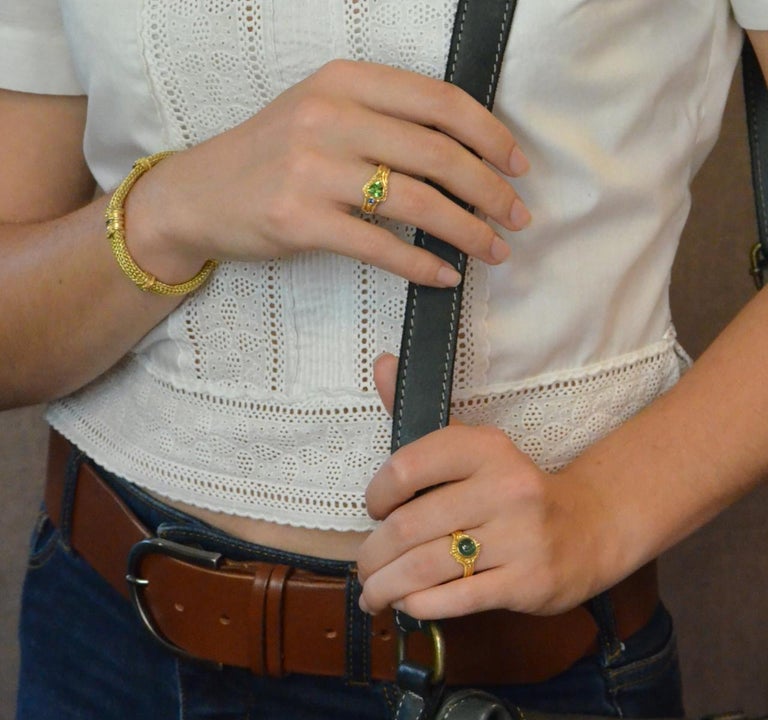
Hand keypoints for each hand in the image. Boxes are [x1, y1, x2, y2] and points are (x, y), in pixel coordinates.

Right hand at [129, 60, 529, 286]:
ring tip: (494, 251)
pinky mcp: (301, 221)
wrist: (199, 194)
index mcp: (345, 81)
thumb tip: (460, 157)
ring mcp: (312, 170)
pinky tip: (446, 275)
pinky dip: (421, 264)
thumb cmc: (270, 156)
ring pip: (416, 202)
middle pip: (438, 155)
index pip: (439, 102)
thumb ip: (384, 121)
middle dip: (490, 191)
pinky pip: (380, 246)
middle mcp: (330, 116)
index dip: (489, 136)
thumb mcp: (322, 113)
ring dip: (467, 232)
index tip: (517, 165)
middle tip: (517, 217)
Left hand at [356, 354, 619, 619]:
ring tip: (373, 594)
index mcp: (486, 448)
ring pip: (427, 567)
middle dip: (373, 555)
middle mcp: (504, 488)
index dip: (376, 494)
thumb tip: (382, 362)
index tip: (373, 511)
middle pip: (410, 527)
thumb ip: (419, 411)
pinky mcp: (528, 581)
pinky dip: (419, 605)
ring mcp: (519, 537)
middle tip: (363, 568)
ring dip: (387, 586)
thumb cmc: (512, 489)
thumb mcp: (472, 446)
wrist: (589, 527)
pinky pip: (455, 599)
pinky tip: (407, 604)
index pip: (408, 467)